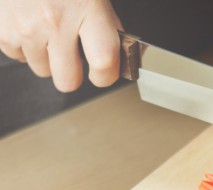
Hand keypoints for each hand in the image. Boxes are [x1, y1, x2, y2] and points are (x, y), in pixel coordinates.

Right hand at [0, 0, 122, 91]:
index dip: (106, 76)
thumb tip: (123, 50)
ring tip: (47, 30)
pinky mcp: (1, 28)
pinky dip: (23, 45)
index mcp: (87, 8)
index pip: (104, 62)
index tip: (104, 73)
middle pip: (68, 80)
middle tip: (74, 57)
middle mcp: (55, 20)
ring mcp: (25, 26)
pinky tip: (29, 23)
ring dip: (47, 57)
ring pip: (41, 69)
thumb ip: (106, 21)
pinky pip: (15, 54)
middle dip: (73, 73)